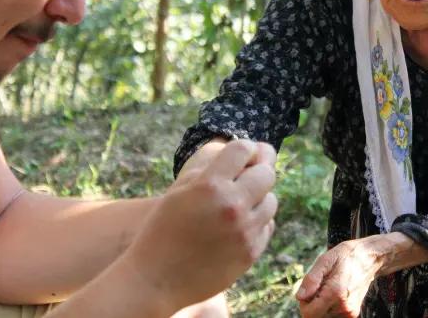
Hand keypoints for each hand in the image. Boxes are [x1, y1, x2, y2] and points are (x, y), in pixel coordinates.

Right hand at [126, 140, 277, 313]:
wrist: (155, 279)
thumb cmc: (163, 228)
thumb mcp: (179, 190)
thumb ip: (210, 170)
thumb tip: (246, 154)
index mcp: (210, 185)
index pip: (244, 148)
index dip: (246, 148)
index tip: (243, 155)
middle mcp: (232, 206)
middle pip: (266, 173)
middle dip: (258, 170)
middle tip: (246, 176)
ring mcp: (244, 231)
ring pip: (271, 201)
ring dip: (259, 198)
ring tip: (240, 204)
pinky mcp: (250, 253)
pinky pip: (267, 226)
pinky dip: (258, 222)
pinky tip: (238, 226)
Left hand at [296, 234, 410, 317]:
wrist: (369, 259)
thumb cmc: (345, 256)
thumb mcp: (326, 260)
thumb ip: (312, 279)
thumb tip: (299, 297)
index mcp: (335, 292)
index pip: (309, 314)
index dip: (303, 303)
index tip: (309, 289)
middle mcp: (344, 307)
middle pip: (314, 317)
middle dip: (311, 304)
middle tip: (319, 287)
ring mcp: (349, 312)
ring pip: (323, 317)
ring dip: (320, 305)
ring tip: (328, 288)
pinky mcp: (352, 314)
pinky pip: (332, 316)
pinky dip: (328, 307)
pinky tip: (333, 294)